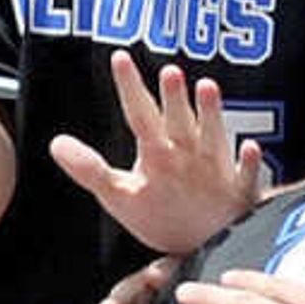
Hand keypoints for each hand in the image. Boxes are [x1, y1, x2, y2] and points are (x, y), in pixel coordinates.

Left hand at [48, 52, 269, 256]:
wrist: (201, 246)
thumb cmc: (159, 214)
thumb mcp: (119, 194)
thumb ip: (89, 169)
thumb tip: (54, 144)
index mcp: (157, 151)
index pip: (139, 114)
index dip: (129, 87)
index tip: (119, 57)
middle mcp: (186, 153)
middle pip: (177, 121)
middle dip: (173, 97)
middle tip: (169, 70)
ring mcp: (215, 171)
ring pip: (213, 138)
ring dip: (211, 115)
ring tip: (208, 88)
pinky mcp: (238, 194)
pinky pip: (246, 177)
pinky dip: (249, 163)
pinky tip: (250, 148)